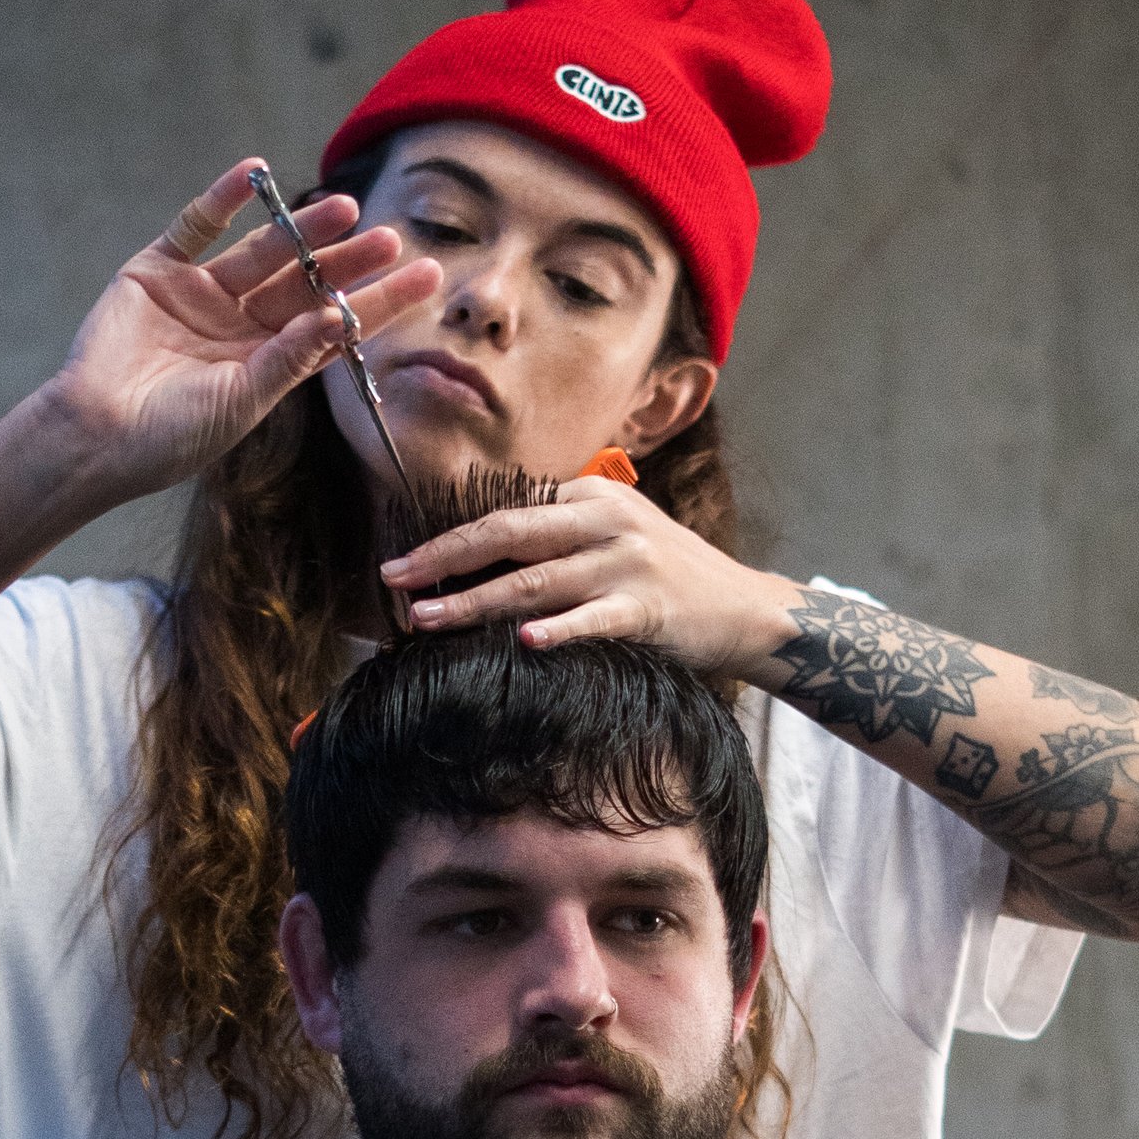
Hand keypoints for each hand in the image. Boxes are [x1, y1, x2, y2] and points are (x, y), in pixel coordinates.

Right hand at [44, 161, 439, 513]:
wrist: (93, 435)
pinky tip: (255, 174)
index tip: (427, 277)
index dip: (380, 301)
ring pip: (263, 252)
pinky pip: (197, 226)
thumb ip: (290, 358)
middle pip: (307, 283)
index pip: (337, 324)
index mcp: (269, 362)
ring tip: (344, 208)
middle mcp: (242, 324)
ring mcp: (201, 294)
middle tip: (393, 238)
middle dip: (348, 261)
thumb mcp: (241, 402)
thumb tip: (341, 318)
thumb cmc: (170, 437)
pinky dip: (224, 198)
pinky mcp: (158, 271)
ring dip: (300, 228)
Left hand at [383, 472, 797, 673]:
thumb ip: (558, 534)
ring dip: (475, 603)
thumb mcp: (615, 534)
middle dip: (444, 559)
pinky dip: (557, 631)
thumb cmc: (668, 578)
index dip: (450, 539)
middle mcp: (607, 521)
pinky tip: (522, 643)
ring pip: (535, 582)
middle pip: (508, 534)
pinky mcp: (648, 608)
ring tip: (428, 621)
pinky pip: (592, 619)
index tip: (404, 566)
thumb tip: (481, 551)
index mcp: (591, 496)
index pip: (505, 511)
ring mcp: (628, 564)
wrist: (743, 610)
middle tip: (395, 583)